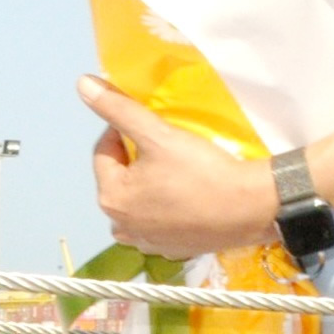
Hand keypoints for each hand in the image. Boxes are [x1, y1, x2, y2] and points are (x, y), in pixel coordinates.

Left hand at [81, 77, 277, 260]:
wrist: (250, 208)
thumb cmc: (203, 171)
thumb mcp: (159, 134)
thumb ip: (119, 108)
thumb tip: (83, 83)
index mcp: (111, 197)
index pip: (104, 151)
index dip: (126, 132)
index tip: (155, 126)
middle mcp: (121, 225)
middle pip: (121, 179)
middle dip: (138, 162)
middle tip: (170, 150)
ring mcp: (146, 242)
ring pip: (139, 203)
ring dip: (149, 188)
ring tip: (179, 175)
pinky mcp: (171, 250)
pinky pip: (159, 223)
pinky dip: (167, 210)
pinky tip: (189, 199)